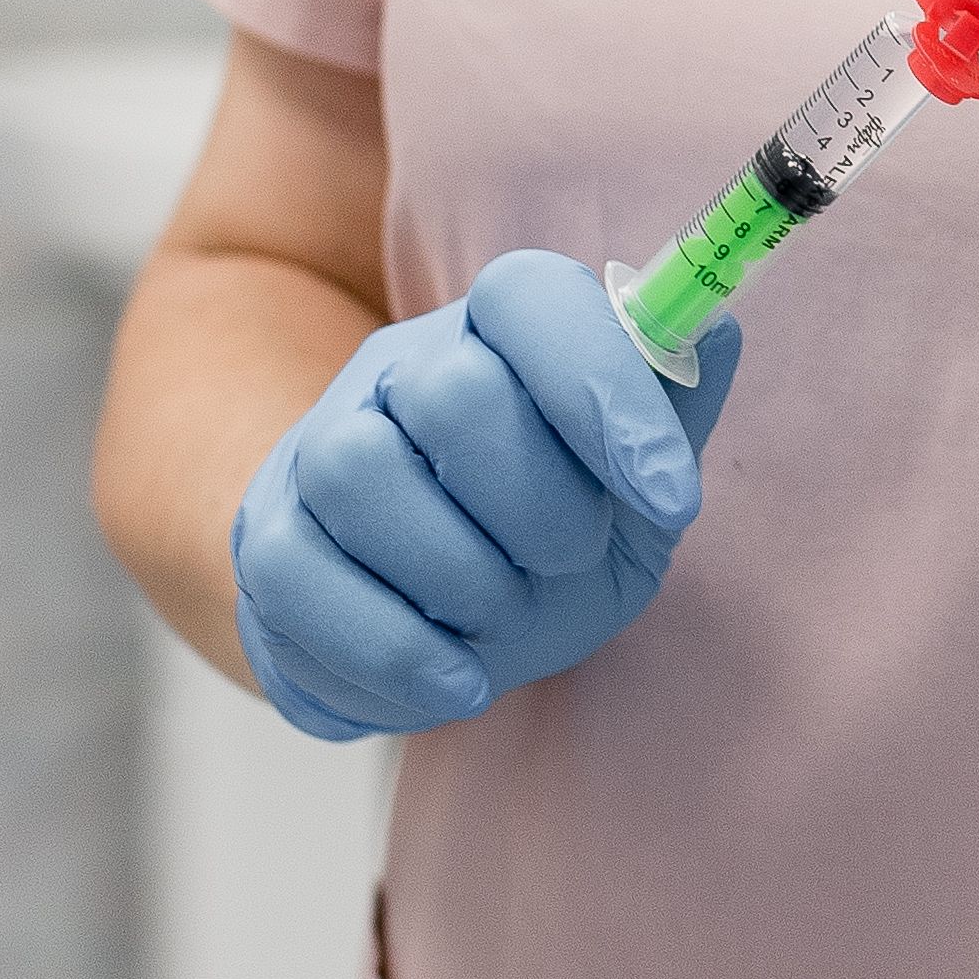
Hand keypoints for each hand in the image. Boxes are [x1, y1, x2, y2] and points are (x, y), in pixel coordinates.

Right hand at [232, 250, 741, 740]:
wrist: (436, 617)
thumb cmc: (555, 532)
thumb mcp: (635, 481)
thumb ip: (674, 405)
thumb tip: (710, 332)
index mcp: (496, 334)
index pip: (531, 299)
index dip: (607, 391)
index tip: (674, 498)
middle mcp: (398, 373)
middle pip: (452, 390)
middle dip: (539, 502)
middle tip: (572, 558)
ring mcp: (318, 453)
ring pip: (357, 473)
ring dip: (459, 576)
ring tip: (504, 619)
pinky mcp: (268, 545)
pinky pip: (294, 580)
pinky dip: (392, 649)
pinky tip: (459, 679)